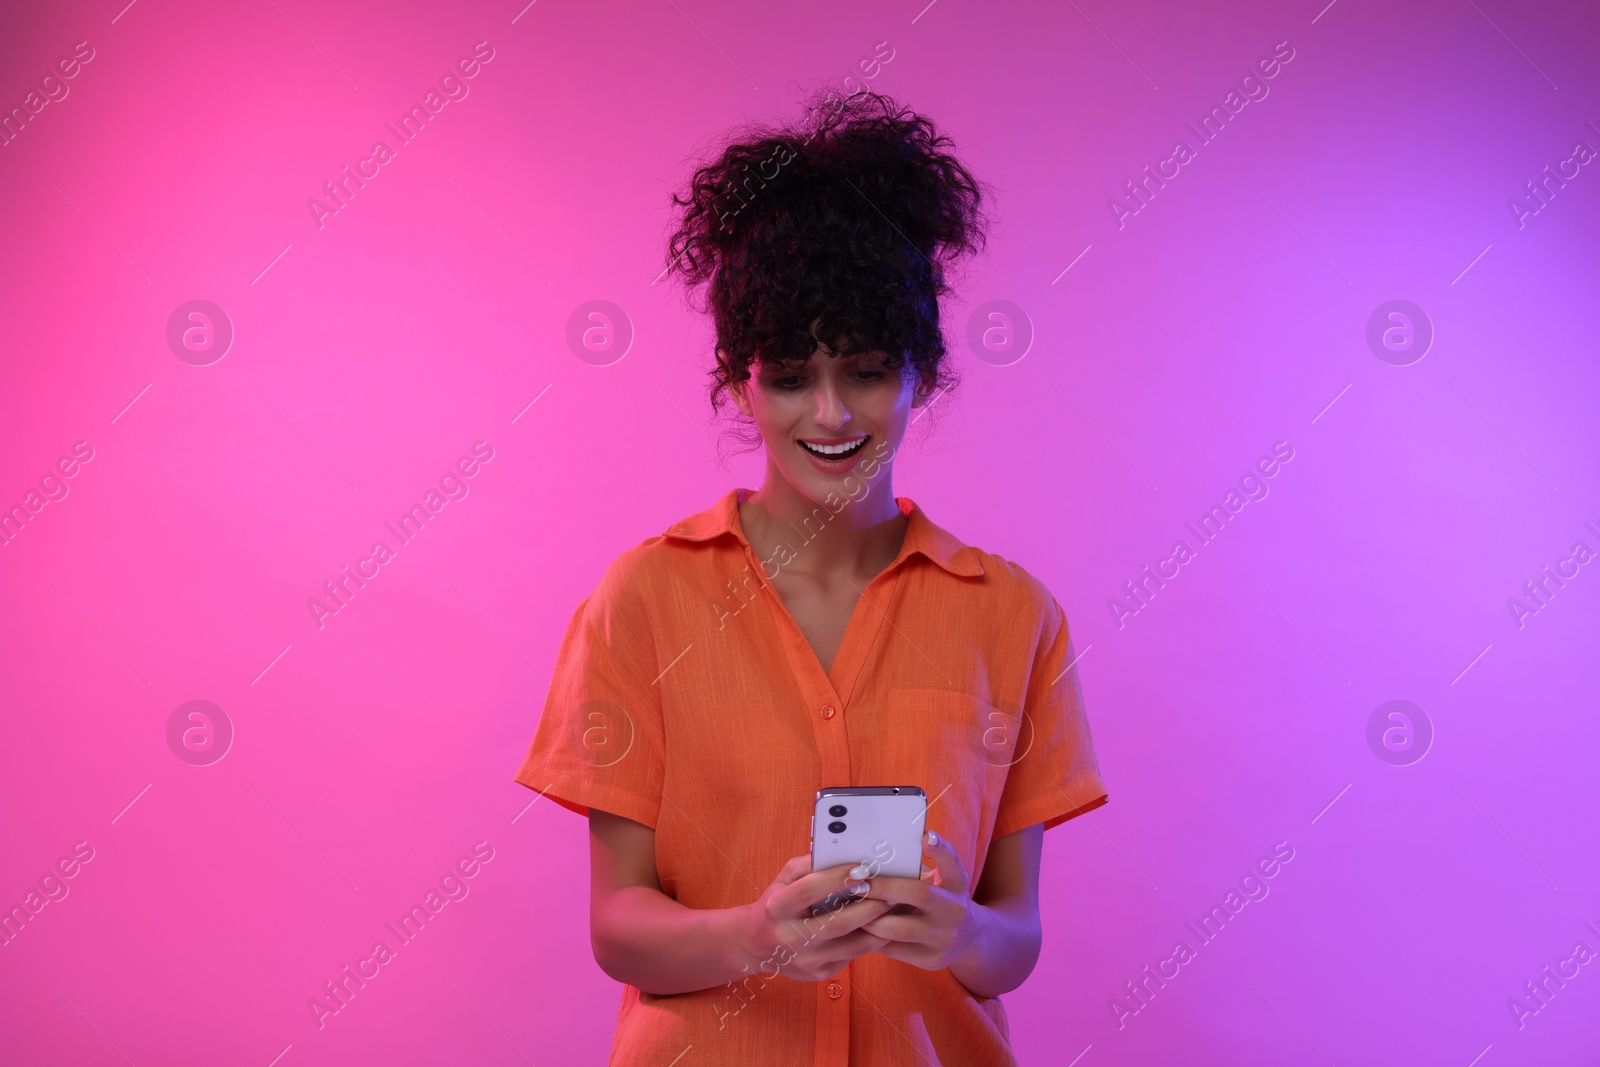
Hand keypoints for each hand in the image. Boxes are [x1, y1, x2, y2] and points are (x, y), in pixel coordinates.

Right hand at [735, 854, 894, 981]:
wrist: (756, 945)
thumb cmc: (776, 903)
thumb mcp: (783, 880)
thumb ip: (808, 866)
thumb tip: (841, 854)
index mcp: (777, 908)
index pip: (810, 890)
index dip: (838, 878)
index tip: (863, 868)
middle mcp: (789, 937)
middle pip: (837, 923)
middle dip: (868, 906)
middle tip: (891, 893)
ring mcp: (805, 959)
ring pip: (851, 945)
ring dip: (878, 927)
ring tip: (893, 910)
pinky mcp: (818, 974)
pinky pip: (852, 957)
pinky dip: (870, 941)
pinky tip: (882, 928)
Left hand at [859, 830, 979, 970]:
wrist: (969, 940)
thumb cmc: (943, 901)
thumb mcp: (945, 882)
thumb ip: (920, 870)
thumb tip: (876, 856)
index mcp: (957, 884)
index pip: (952, 863)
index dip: (940, 849)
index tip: (925, 836)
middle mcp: (954, 910)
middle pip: (919, 895)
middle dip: (883, 888)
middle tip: (857, 883)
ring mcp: (943, 937)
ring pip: (899, 928)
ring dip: (870, 918)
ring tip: (851, 908)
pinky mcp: (930, 959)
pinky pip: (893, 949)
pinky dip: (872, 938)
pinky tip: (858, 930)